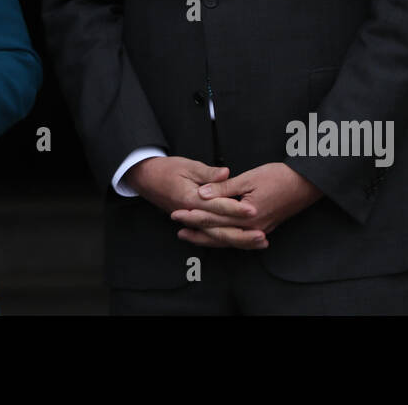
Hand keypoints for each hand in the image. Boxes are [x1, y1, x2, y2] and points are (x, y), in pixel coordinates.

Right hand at [126, 156, 263, 245]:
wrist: (145, 178)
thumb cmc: (166, 169)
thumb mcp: (187, 165)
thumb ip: (208, 172)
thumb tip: (226, 173)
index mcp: (190, 198)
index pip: (217, 206)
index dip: (236, 209)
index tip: (253, 210)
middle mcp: (190, 214)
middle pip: (218, 229)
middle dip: (242, 233)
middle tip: (262, 235)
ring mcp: (190, 221)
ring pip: (216, 237)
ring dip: (238, 240)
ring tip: (258, 242)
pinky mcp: (192, 223)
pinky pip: (210, 236)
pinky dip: (226, 240)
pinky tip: (241, 242)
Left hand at [172, 162, 322, 248]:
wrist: (306, 184)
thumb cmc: (279, 177)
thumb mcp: (248, 178)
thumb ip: (224, 188)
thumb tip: (201, 194)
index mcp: (247, 215)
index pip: (214, 218)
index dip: (194, 216)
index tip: (177, 213)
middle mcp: (252, 228)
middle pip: (218, 233)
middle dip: (196, 230)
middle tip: (177, 227)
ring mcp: (259, 231)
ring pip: (228, 240)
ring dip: (208, 239)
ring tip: (189, 236)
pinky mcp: (263, 229)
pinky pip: (238, 240)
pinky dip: (224, 240)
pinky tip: (215, 239)